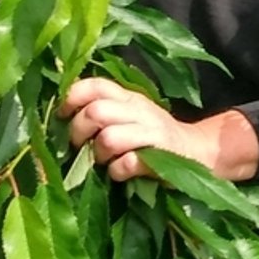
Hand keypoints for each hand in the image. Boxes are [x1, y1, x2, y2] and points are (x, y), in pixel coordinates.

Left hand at [58, 78, 216, 181]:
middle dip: (79, 131)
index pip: (94, 85)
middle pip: (95, 112)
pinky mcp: (159, 157)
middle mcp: (138, 110)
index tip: (63, 115)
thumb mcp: (132, 113)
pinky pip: (126, 164)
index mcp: (128, 97)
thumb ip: (105, 109)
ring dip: (98, 154)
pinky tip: (121, 172)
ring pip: (108, 139)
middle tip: (80, 145)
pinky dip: (118, 171)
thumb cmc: (153, 135)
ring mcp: (150, 133)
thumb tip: (61, 116)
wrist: (198, 151)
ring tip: (103, 161)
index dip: (72, 98)